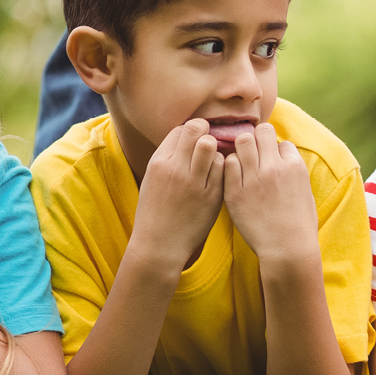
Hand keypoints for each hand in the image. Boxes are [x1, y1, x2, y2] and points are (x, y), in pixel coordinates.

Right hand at [131, 119, 226, 274]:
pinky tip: (216, 177)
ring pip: (211, 145)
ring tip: (211, 161)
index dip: (190, 132)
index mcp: (159, 163)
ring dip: (214, 149)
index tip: (193, 142)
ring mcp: (194, 182)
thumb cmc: (155, 211)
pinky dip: (222, 168)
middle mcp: (176, 169)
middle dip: (205, 132)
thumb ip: (169, 158)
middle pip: (196, 130)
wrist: (159, 245)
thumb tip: (186, 138)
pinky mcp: (211, 196)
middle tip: (207, 144)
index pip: (180, 129)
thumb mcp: (152, 179)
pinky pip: (223, 168)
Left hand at [223, 123, 318, 267]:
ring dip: (242, 149)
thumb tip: (283, 156)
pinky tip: (235, 177)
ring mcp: (254, 178)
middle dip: (258, 140)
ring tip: (244, 164)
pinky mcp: (235, 191)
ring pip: (242, 141)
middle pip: (261, 131)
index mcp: (295, 166)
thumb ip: (293, 171)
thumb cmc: (299, 224)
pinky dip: (231, 166)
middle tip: (255, 155)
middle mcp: (274, 167)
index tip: (274, 163)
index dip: (276, 151)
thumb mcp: (305, 192)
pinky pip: (228, 164)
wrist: (287, 249)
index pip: (281, 141)